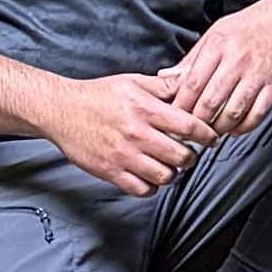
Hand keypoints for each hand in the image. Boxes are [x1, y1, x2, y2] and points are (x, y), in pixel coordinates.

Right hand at [45, 71, 201, 198]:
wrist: (61, 110)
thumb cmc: (98, 95)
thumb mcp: (133, 82)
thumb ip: (164, 86)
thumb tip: (190, 81)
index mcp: (145, 109)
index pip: (188, 126)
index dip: (206, 134)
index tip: (211, 138)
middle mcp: (136, 133)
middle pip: (181, 156)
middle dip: (191, 157)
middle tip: (189, 153)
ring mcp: (123, 155)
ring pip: (164, 176)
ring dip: (172, 173)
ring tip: (169, 165)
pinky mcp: (110, 171)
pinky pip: (142, 189)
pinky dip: (151, 186)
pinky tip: (150, 175)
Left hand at [162, 0, 271, 138]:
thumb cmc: (246, 27)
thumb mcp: (214, 35)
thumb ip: (190, 60)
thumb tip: (164, 78)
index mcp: (217, 46)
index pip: (192, 84)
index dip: (180, 106)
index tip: (174, 117)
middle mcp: (237, 60)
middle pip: (210, 102)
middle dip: (198, 122)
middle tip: (191, 131)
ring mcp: (257, 74)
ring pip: (233, 112)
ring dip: (220, 128)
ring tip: (212, 132)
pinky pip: (258, 114)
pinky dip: (244, 127)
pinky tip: (235, 128)